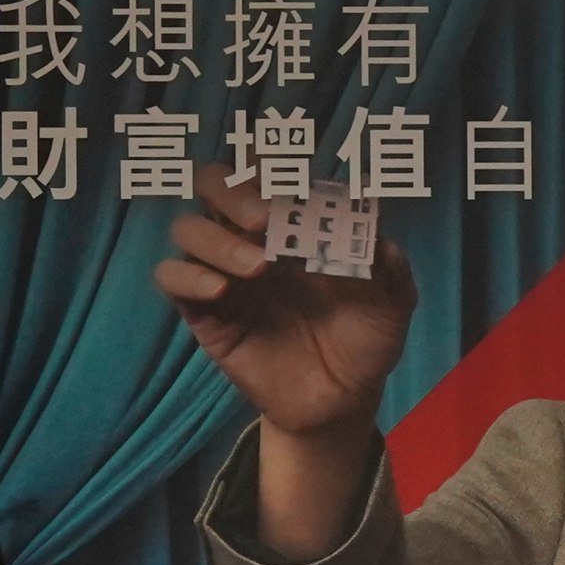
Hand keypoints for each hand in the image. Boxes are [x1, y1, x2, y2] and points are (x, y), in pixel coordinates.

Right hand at [153, 164, 415, 437]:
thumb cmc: (365, 340)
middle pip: (212, 182)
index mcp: (294, 220)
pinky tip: (223, 290)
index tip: (295, 182)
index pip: (264, 166)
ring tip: (259, 267)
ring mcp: (224, 272)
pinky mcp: (204, 312)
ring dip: (217, 238)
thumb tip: (369, 213)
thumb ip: (386, 260)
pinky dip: (189, 276)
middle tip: (264, 217)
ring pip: (188, 228)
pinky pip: (172, 278)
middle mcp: (251, 237)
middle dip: (232, 187)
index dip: (270, 161)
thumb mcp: (392, 301)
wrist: (342, 403)